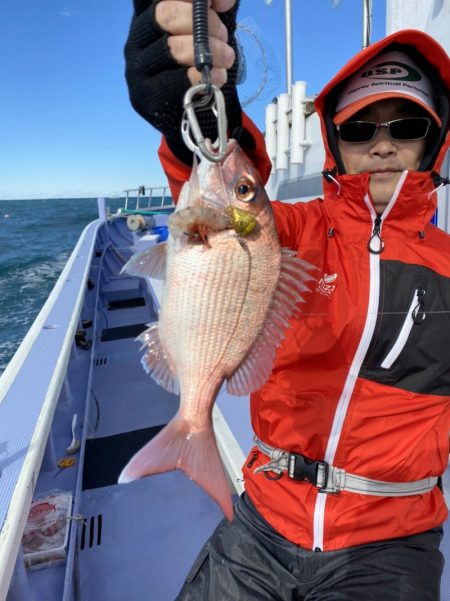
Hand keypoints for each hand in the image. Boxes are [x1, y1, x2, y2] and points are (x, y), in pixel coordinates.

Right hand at [125, 0, 242, 164]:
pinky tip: (219, 76)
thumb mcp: (206, 32)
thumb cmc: (196, 65)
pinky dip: (202, 77)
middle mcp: (137, 38)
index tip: (218, 4)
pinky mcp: (144, 96)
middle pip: (164, 14)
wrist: (188, 115)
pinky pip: (175, 81)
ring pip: (172, 48)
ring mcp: (137, 68)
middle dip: (202, 22)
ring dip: (208, 50)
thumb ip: (211, 10)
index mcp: (148, 15)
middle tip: (224, 35)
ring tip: (227, 58)